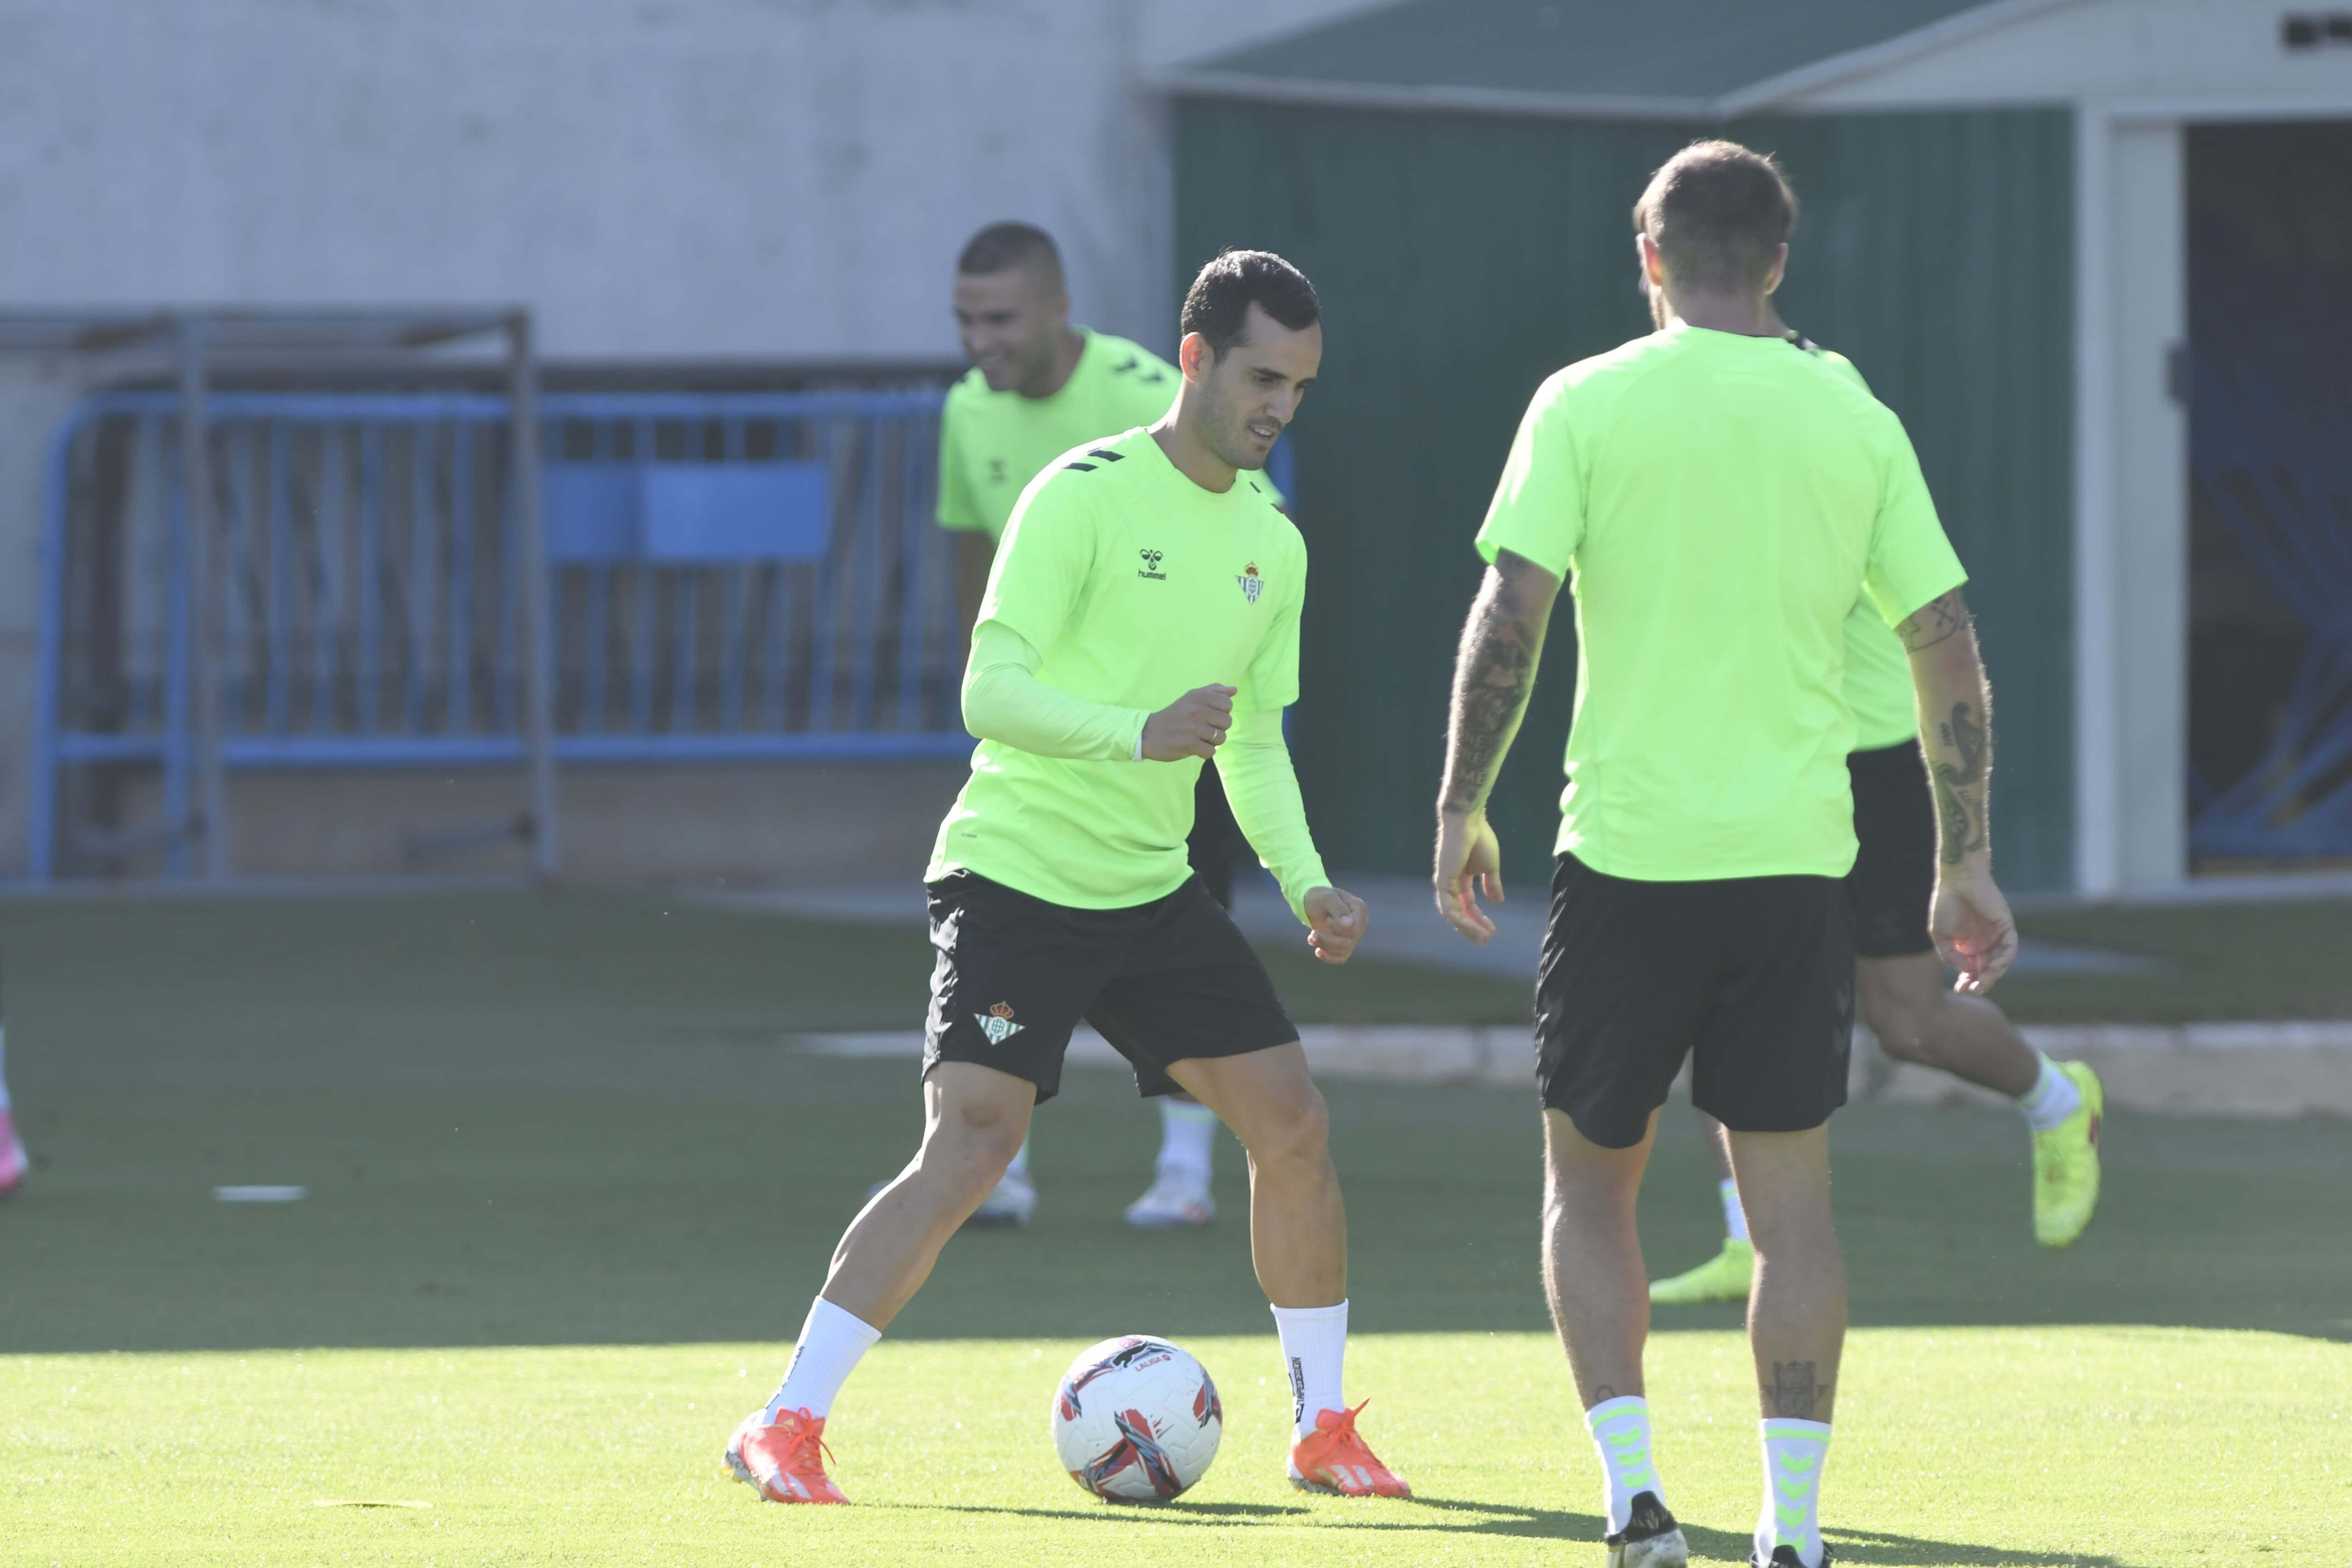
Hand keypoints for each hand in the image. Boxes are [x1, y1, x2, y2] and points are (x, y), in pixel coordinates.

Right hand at [1139, 684, 1235, 760]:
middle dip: (1218, 728)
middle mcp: (1198, 709)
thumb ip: (1213, 691)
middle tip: (1204, 729)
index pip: (1228, 704)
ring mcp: (1194, 727)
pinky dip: (1204, 752)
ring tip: (1199, 739)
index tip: (1210, 716)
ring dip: (1212, 742)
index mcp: (1199, 696)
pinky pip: (1211, 751)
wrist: (1148, 732)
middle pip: (1227, 722)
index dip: (1222, 713)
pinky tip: (1194, 748)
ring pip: (1221, 738)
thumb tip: (1234, 690)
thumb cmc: (1174, 715)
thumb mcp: (1191, 697)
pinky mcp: (1190, 744)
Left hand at [1302, 886, 1367, 964]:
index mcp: (1359, 909)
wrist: (1311, 902)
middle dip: (1327, 940)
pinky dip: (1328, 957)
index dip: (1339, 929)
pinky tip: (1317, 951)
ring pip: (1343, 951)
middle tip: (1313, 932)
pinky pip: (1341, 957)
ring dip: (1324, 946)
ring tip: (1312, 937)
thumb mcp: (1326, 897)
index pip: (1355, 929)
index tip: (1327, 919)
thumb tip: (1349, 924)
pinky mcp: (1344, 944)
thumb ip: (1338, 908)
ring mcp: (1353, 935)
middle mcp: (1360, 923)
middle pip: (1349, 942)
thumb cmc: (1320, 897)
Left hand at [1434, 809, 1503, 942]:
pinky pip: (1449, 908)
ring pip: (1453, 914)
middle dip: (1472, 928)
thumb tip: (1498, 902)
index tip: (1492, 931)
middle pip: (1459, 912)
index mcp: (1460, 879)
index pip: (1468, 905)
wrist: (1469, 821)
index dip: (1479, 919)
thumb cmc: (1479, 838)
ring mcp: (1444, 883)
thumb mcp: (1490, 867)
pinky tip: (1474, 927)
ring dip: (1468, 928)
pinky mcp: (1443, 882)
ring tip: (1483, 937)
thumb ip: (1492, 884)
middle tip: (1485, 940)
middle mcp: (1450, 883)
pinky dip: (1461, 920)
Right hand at [1931, 863, 2017, 993]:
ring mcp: (1995, 936)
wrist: (1957, 880)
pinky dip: (2004, 959)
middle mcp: (1984, 943)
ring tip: (1982, 982)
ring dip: (1993, 975)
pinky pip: (2010, 948)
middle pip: (1987, 970)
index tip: (1960, 989)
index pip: (1971, 970)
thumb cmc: (1945, 904)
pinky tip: (1995, 967)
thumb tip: (1967, 971)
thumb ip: (1950, 955)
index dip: (1967, 982)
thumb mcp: (1940, 935)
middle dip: (1981, 982)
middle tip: (1973, 990)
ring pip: (1999, 962)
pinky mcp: (2005, 927)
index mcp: (1968, 946)